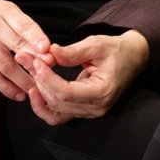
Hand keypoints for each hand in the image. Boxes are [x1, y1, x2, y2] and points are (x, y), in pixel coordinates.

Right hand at [0, 0, 52, 100]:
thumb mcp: (4, 9)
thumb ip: (23, 27)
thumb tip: (45, 50)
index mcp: (2, 9)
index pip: (21, 23)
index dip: (35, 37)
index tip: (47, 49)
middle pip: (14, 46)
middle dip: (33, 62)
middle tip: (48, 75)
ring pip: (4, 66)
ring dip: (22, 81)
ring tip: (36, 89)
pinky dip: (6, 87)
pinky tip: (18, 94)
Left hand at [14, 30, 148, 124]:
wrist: (131, 58)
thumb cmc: (117, 50)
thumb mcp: (96, 44)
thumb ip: (73, 51)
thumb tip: (50, 52)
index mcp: (102, 92)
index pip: (67, 93)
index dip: (48, 79)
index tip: (37, 62)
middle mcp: (95, 108)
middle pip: (58, 102)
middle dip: (40, 81)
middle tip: (27, 60)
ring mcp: (89, 112)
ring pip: (55, 112)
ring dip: (39, 94)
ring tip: (30, 73)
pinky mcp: (82, 110)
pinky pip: (58, 115)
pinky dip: (44, 105)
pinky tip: (35, 90)